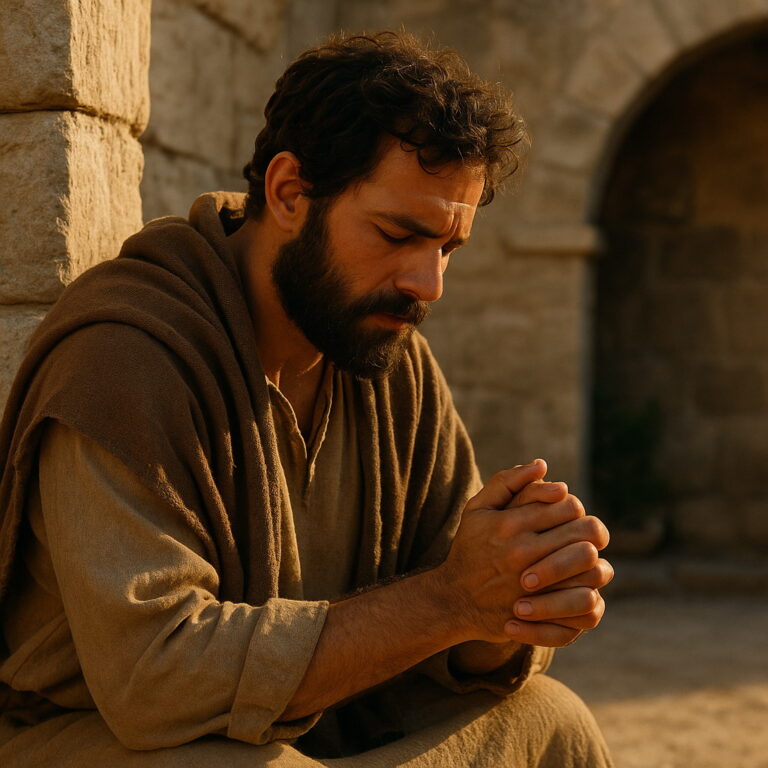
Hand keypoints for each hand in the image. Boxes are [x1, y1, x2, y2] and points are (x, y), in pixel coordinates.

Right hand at [438, 460, 608, 644]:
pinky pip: (585, 594)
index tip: (566, 513)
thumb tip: (542, 464)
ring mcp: (533, 584)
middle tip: (580, 534)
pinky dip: (589, 584)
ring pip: (589, 562)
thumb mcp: (478, 509)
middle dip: (588, 529)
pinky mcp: (542, 610)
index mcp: (509, 524)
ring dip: (592, 556)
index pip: (567, 504)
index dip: (574, 506)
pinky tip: (577, 579)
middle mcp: (522, 552)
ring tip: (581, 555)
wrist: (455, 600)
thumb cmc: (470, 548)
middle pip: (583, 531)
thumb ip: (507, 482)